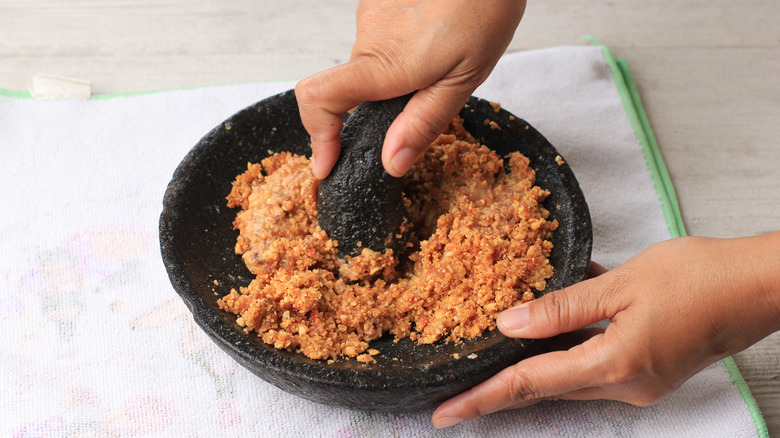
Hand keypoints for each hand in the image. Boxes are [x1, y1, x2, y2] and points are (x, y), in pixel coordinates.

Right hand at [294, 0, 525, 178]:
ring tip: (440, 59)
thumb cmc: (485, 7)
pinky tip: (434, 36)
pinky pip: (379, 39)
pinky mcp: (377, 2)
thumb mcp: (464, 78)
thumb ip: (424, 122)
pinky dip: (400, 49)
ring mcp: (369, 14)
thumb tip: (392, 163)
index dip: (317, 137)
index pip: (319, 100)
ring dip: (394, 75)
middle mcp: (367, 38)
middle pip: (348, 89)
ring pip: (368, 64)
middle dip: (378, 106)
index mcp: (386, 64)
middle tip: (423, 98)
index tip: (329, 163)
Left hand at [432, 232, 779, 427]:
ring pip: (565, 377)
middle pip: (543, 388)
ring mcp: (637, 383)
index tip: (444, 414)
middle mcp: (623, 385)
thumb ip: (561, 307)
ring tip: (487, 363)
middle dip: (496, 391)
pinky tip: (545, 330)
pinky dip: (564, 350)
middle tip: (452, 395)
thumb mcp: (622, 284)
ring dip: (528, 370)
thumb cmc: (698, 277)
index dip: (482, 398)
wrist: (756, 287)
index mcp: (613, 365)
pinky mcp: (646, 370)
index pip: (529, 384)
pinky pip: (590, 364)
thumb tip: (507, 324)